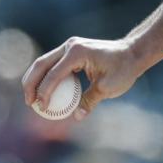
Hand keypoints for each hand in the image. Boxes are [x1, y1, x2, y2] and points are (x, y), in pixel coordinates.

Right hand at [21, 36, 144, 120]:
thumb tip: (76, 116)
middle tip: (29, 103)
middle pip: (41, 64)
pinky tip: (44, 91)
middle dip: (31, 84)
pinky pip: (53, 64)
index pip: (54, 74)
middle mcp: (70, 46)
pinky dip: (46, 77)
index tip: (42, 108)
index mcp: (77, 53)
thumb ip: (90, 101)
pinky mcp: (72, 51)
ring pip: (44, 63)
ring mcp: (70, 47)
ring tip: (31, 99)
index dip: (44, 92)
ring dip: (35, 80)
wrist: (134, 53)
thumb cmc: (123, 69)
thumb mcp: (108, 88)